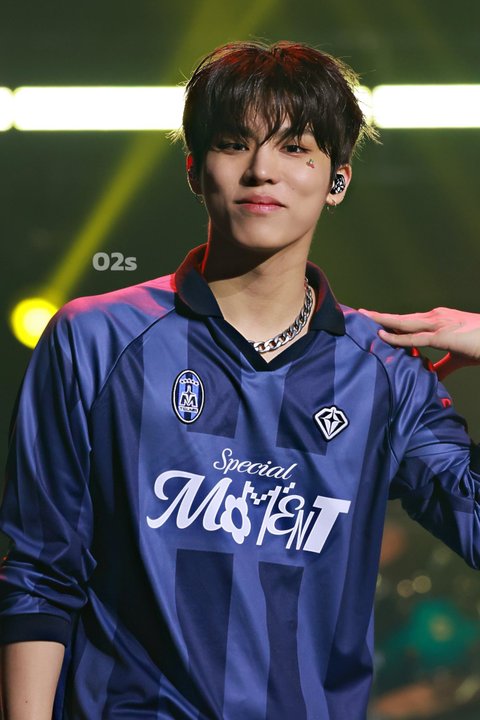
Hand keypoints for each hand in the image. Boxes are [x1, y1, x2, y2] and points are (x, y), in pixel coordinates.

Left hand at [358, 307, 479, 379]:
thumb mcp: (457, 356)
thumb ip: (443, 365)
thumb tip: (432, 376)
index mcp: (438, 320)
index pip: (408, 320)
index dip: (389, 320)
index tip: (372, 320)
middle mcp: (435, 317)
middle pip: (401, 317)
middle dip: (380, 316)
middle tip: (359, 312)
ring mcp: (438, 324)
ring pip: (403, 322)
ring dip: (382, 320)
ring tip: (363, 317)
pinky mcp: (442, 335)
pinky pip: (415, 337)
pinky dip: (397, 337)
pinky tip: (382, 336)